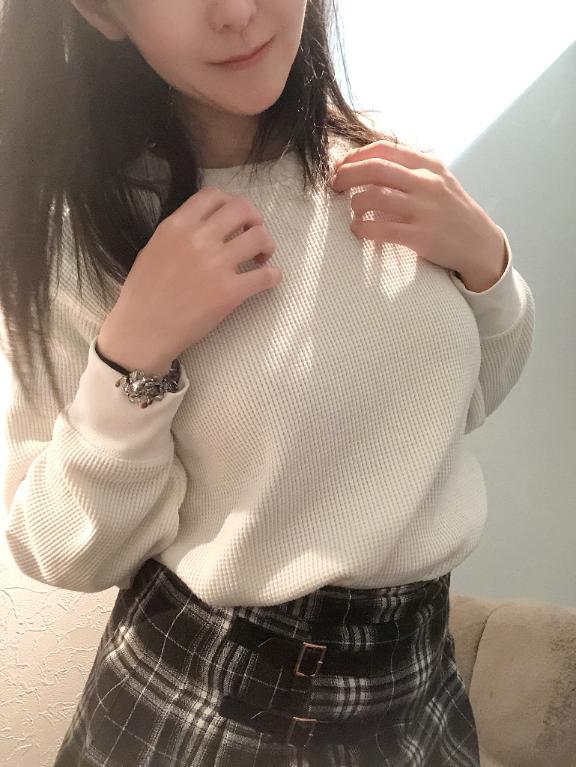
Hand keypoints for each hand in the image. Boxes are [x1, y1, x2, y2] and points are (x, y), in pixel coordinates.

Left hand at [331, 139, 507, 290]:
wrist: (480, 244)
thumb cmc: (452, 213)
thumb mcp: (439, 181)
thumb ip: (409, 171)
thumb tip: (367, 164)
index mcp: (429, 165)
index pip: (384, 149)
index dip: (355, 156)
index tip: (341, 166)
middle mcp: (427, 183)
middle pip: (375, 169)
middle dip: (347, 175)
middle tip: (334, 185)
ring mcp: (424, 210)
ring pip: (375, 197)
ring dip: (355, 203)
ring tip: (353, 211)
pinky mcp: (421, 237)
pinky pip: (381, 229)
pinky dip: (362, 228)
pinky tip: (358, 229)